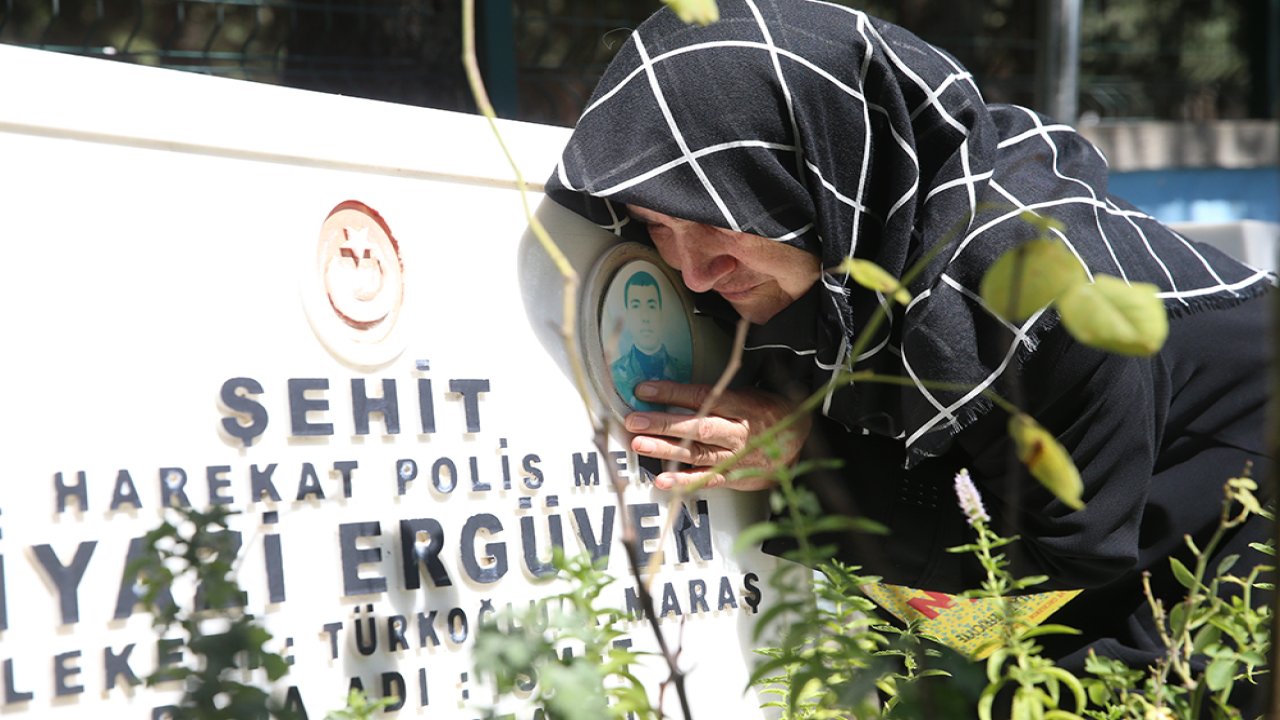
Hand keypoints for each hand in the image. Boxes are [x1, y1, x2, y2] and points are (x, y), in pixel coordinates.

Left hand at [623, 380, 809, 490]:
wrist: (799, 443)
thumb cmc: (766, 413)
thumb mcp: (748, 394)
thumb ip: (717, 394)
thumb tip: (673, 389)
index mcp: (742, 406)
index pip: (703, 397)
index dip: (672, 393)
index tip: (644, 389)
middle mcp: (738, 432)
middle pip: (698, 427)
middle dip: (664, 423)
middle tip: (634, 420)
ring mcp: (736, 457)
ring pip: (698, 453)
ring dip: (666, 450)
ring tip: (639, 445)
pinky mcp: (734, 477)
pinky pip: (707, 480)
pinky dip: (684, 482)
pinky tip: (662, 481)